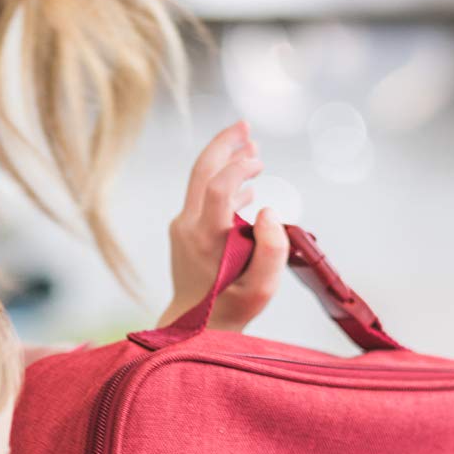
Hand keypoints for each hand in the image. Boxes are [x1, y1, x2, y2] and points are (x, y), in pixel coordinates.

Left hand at [155, 119, 290, 331]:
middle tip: (246, 125)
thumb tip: (267, 210)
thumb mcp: (263, 289)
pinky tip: (245, 187)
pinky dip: (223, 183)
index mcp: (206, 238)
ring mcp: (181, 227)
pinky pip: (202, 197)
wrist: (194, 328)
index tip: (260, 161)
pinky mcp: (182, 231)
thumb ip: (272, 249)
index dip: (239, 167)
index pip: (218, 186)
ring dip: (225, 160)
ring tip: (251, 148)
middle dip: (225, 144)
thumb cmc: (232, 310)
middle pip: (202, 171)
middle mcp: (187, 226)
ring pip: (200, 181)